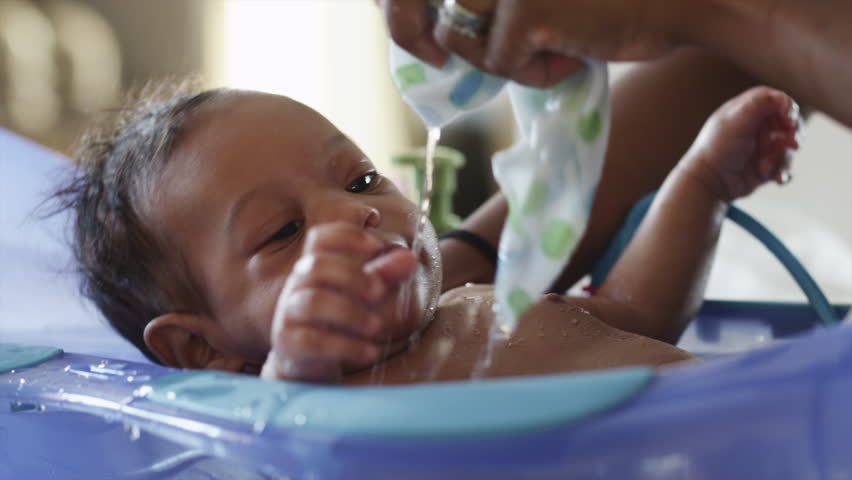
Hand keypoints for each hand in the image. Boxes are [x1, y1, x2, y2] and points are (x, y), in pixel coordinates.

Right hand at [261, 223, 416, 381]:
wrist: (311, 362)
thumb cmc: (342, 319)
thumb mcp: (368, 294)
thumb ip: (387, 275)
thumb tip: (409, 258)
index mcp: (317, 265)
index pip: (322, 238)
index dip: (348, 237)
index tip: (377, 246)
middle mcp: (298, 285)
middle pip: (317, 265)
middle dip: (352, 276)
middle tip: (379, 291)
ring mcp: (290, 314)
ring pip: (314, 303)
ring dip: (350, 312)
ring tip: (376, 326)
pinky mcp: (290, 345)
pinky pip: (312, 342)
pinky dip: (346, 347)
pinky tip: (369, 352)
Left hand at [378, 0, 683, 86]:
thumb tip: (439, 24)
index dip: (400, 5)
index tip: (418, 32)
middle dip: (418, 27)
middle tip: (431, 53)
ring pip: (460, 33)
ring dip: (498, 55)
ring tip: (553, 44)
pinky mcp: (524, 9)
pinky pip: (501, 64)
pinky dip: (535, 74)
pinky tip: (577, 56)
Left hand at [685, 86, 801, 200]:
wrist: (708, 180)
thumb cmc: (717, 147)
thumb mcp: (735, 120)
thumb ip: (758, 104)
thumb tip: (783, 98)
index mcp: (747, 111)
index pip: (777, 101)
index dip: (788, 108)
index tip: (789, 119)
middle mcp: (757, 127)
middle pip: (789, 123)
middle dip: (793, 134)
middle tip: (792, 143)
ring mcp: (763, 148)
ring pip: (789, 148)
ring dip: (781, 157)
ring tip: (764, 166)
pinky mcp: (766, 167)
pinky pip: (785, 168)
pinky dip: (783, 173)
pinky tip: (777, 178)